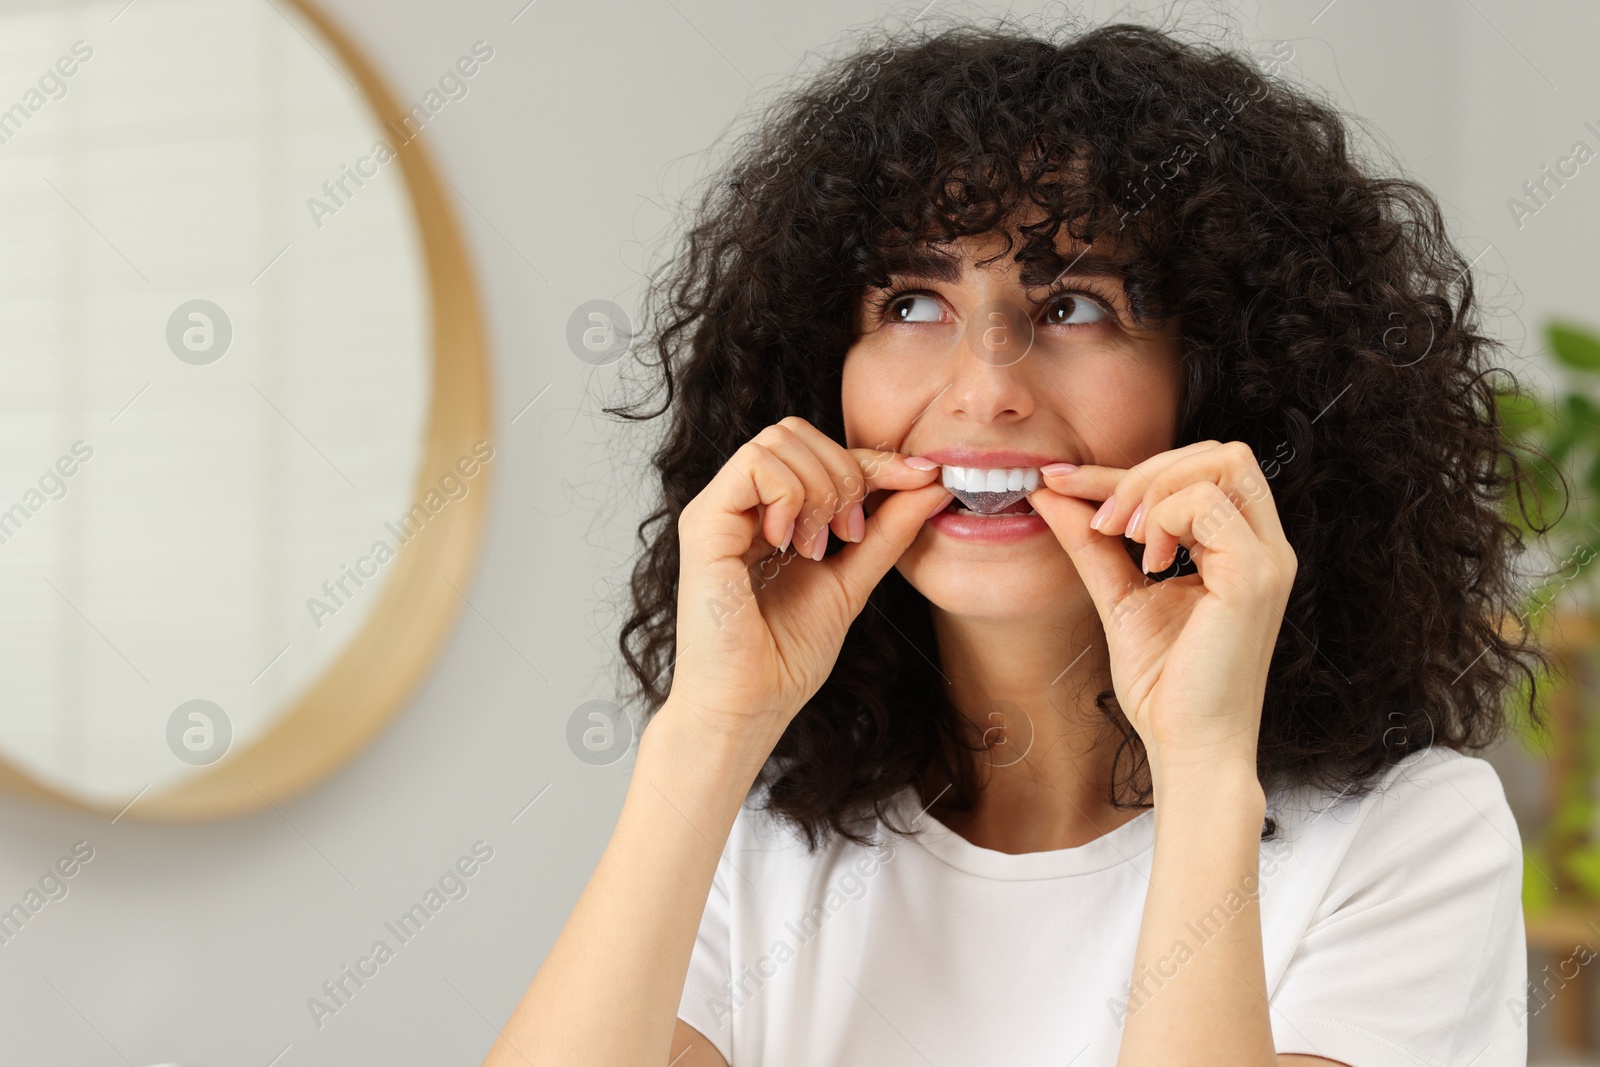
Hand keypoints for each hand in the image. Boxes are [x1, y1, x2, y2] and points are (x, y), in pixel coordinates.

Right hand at [668, 416, 949, 747]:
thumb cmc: (786, 656)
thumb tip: (931, 483)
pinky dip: (787, 495)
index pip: (820, 453)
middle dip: (843, 472)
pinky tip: (788, 544)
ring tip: (815, 547)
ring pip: (777, 440)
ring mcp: (718, 511)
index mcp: (768, 515)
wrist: (751, 706)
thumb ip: (886, 531)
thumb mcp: (852, 580)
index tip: (921, 477)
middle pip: (796, 431)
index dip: (874, 458)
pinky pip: (754, 465)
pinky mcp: (704, 524)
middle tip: (849, 533)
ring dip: (817, 489)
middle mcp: (739, 506)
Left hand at [1026, 441, 1296, 776]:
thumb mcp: (1117, 594)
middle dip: (1147, 470)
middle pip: (1220, 452)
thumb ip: (1090, 541)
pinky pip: (1209, 505)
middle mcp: (1264, 546)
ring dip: (1156, 488)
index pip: (1196, 472)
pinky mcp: (1255, 577)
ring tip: (1128, 539)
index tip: (1061, 480)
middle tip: (1105, 521)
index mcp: (1239, 548)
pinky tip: (1149, 562)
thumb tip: (1049, 493)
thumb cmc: (1164, 683)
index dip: (1125, 469)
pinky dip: (1167, 517)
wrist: (1186, 745)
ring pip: (1222, 462)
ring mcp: (1267, 559)